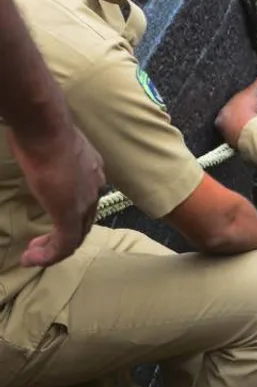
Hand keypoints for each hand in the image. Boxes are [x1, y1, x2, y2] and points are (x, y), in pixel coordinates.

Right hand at [10, 124, 104, 267]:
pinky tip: (32, 259)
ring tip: (34, 257)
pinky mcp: (70, 212)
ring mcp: (85, 200)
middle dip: (61, 238)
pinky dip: (49, 255)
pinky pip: (65, 243)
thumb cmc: (41, 128)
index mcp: (92, 171)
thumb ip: (50, 157)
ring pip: (75, 236)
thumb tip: (37, 153)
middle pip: (83, 222)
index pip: (86, 202)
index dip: (68, 216)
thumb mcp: (49, 145)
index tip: (48, 221)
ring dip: (53, 251)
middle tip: (39, 247)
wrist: (44, 127)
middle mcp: (95, 187)